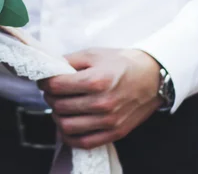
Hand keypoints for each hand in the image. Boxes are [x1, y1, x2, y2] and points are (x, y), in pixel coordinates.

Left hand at [38, 48, 162, 149]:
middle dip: (49, 98)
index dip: (45, 83)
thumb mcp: (93, 54)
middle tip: (52, 92)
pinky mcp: (115, 132)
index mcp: (96, 80)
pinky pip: (83, 142)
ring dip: (57, 116)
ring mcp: (109, 120)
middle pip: (59, 105)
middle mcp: (102, 102)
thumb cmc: (121, 63)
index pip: (56, 86)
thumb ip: (68, 61)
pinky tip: (68, 124)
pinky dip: (70, 136)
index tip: (45, 81)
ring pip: (67, 125)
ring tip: (61, 107)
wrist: (152, 77)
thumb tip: (48, 70)